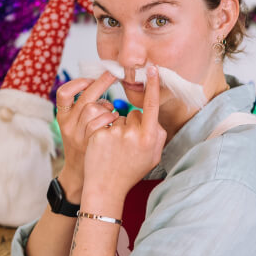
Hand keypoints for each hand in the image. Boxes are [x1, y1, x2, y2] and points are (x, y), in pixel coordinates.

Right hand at [54, 71, 117, 200]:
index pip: (63, 93)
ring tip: (112, 111)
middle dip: (101, 82)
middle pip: (84, 98)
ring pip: (93, 109)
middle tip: (114, 74)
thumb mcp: (77, 126)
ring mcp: (79, 136)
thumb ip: (85, 108)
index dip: (78, 83)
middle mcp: (67, 126)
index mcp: (62, 118)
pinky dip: (111, 118)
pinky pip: (102, 124)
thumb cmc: (85, 146)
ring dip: (107, 105)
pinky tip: (115, 120)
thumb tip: (101, 83)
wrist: (83, 176)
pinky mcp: (91, 144)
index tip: (92, 78)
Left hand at [83, 65, 166, 199]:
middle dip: (130, 124)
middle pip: (133, 114)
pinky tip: (102, 148)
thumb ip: (157, 135)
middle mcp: (133, 134)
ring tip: (113, 149)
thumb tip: (152, 117)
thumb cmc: (131, 171)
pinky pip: (102, 122)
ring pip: (117, 117)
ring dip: (115, 128)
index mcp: (149, 138)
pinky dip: (102, 132)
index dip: (153, 87)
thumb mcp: (153, 156)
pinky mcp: (98, 134)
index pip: (152, 106)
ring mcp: (114, 133)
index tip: (152, 68)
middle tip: (126, 146)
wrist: (106, 187)